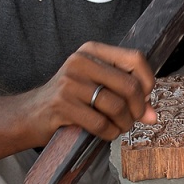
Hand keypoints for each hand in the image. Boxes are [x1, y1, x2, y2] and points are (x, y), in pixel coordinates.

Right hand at [39, 41, 156, 139]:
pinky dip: (109, 132)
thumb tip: (153, 115)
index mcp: (92, 51)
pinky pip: (100, 123)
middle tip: (134, 119)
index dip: (147, 82)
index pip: (135, 59)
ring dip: (124, 124)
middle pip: (129, 86)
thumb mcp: (96, 87)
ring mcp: (70, 82)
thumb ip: (126, 95)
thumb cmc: (69, 100)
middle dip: (137, 109)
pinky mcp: (62, 105)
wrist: (31, 114)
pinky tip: (106, 133)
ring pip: (116, 106)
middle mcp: (81, 61)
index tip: (144, 99)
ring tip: (119, 127)